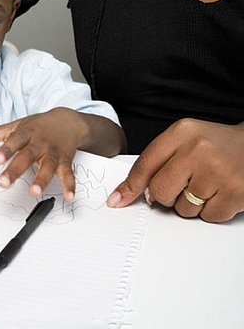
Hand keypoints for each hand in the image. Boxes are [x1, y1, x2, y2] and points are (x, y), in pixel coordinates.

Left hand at [0, 107, 97, 200]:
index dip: (6, 150)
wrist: (67, 121)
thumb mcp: (17, 126)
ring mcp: (53, 153)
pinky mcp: (65, 161)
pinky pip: (68, 174)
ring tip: (34, 192)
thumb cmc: (38, 126)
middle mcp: (40, 143)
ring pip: (48, 166)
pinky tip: (68, 196)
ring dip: (42, 179)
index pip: (15, 141)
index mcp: (27, 134)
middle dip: (16, 169)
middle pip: (27, 156)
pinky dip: (70, 185)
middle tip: (4, 183)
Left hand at [106, 118, 243, 222]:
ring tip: (206, 183)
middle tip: (183, 183)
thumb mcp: (185, 139)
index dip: (130, 186)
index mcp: (182, 133)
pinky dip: (211, 210)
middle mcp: (198, 150)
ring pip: (183, 208)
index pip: (145, 164)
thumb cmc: (216, 144)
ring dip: (191, 203)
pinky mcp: (235, 193)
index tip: (118, 200)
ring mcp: (217, 172)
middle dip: (167, 195)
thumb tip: (129, 192)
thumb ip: (158, 160)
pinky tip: (219, 191)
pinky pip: (207, 217)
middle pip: (160, 191)